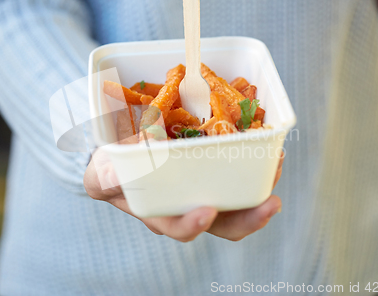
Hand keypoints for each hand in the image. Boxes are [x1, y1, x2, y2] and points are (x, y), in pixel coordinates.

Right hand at [84, 150, 282, 241]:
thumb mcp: (102, 173)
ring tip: (275, 166)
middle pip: (222, 224)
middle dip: (249, 218)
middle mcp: (188, 208)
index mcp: (161, 214)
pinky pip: (237, 175)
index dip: (194, 225)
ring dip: (259, 190)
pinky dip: (253, 166)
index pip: (180, 228)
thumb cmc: (111, 171)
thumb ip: (105, 178)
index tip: (207, 211)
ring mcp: (203, 191)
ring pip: (236, 202)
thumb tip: (114, 177)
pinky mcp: (213, 173)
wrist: (123, 156)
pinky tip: (266, 148)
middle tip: (270, 203)